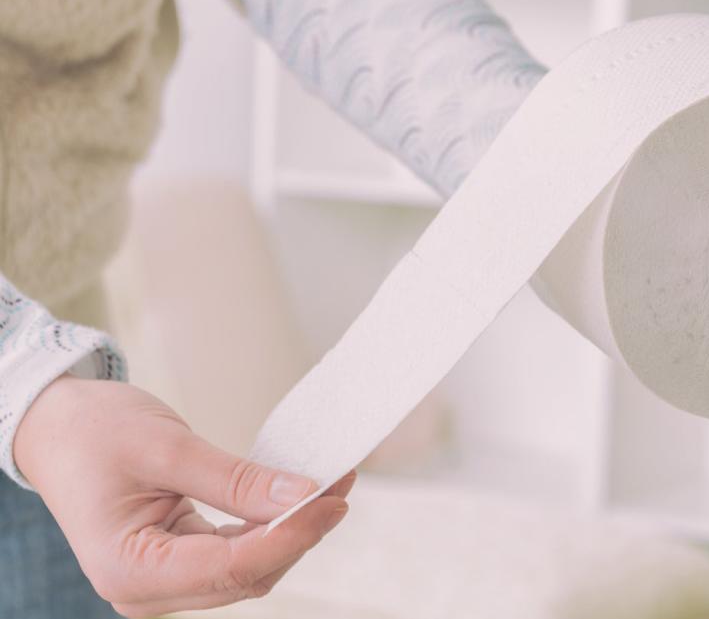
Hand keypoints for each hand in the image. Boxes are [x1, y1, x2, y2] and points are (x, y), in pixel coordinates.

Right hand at [13, 375, 354, 617]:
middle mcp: (146, 590)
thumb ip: (235, 479)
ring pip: (249, 570)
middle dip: (299, 532)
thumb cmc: (94, 432)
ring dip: (292, 530)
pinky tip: (299, 497)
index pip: (232, 567)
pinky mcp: (178, 561)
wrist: (57, 428)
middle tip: (342, 483)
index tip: (334, 501)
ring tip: (331, 485)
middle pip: (246, 575)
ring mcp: (163, 580)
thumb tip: (302, 496)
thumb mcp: (166, 446)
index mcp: (129, 570)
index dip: (291, 536)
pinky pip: (237, 554)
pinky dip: (271, 527)